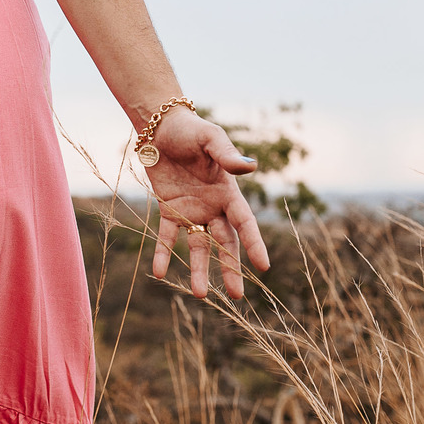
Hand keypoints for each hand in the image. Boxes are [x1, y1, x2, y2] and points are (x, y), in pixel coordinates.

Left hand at [145, 110, 268, 298]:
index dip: (254, 244)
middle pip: (225, 243)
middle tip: (237, 296)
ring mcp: (192, 211)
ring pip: (198, 247)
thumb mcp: (211, 138)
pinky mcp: (169, 210)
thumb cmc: (192, 130)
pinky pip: (167, 237)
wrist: (161, 127)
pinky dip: (164, 254)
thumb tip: (250, 167)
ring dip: (199, 270)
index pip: (244, 223)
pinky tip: (159, 273)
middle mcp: (213, 207)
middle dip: (231, 268)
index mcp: (229, 192)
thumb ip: (227, 155)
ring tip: (200, 295)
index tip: (264, 267)